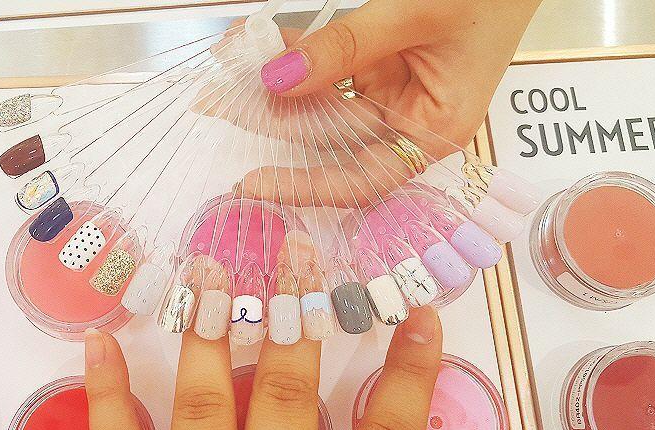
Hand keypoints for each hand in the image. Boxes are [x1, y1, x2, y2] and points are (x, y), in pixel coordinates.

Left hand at [230, 0, 540, 206]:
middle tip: (220, 102)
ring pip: (318, 101)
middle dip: (272, 120)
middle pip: (329, 137)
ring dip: (273, 84)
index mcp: (434, 131)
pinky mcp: (371, 62)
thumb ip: (346, 48)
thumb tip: (279, 77)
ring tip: (228, 69)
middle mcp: (407, 119)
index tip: (257, 183)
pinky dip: (291, 53)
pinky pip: (323, 65)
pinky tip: (256, 43)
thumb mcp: (416, 16)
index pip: (364, 178)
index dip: (308, 186)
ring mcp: (386, 90)